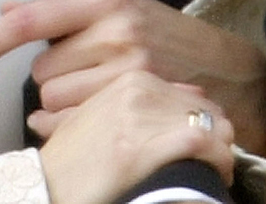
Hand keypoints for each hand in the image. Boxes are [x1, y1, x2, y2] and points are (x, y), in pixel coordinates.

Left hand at [0, 0, 265, 153]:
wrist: (226, 68)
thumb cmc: (162, 35)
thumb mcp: (116, 8)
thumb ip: (62, 13)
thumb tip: (6, 10)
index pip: (35, 18)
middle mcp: (114, 31)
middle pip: (42, 71)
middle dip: (56, 76)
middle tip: (90, 71)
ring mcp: (127, 70)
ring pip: (56, 100)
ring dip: (66, 101)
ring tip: (102, 90)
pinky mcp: (137, 103)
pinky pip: (76, 125)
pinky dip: (72, 127)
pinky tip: (94, 117)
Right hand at [37, 71, 233, 203]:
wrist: (45, 186)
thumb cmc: (73, 162)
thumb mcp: (96, 120)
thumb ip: (132, 103)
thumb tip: (190, 96)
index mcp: (126, 78)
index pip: (189, 94)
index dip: (204, 122)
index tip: (208, 144)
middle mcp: (135, 88)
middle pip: (204, 109)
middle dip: (215, 136)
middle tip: (215, 161)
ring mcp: (139, 115)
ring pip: (209, 125)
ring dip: (220, 151)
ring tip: (215, 171)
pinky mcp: (144, 146)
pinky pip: (201, 145)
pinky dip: (216, 161)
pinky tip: (216, 175)